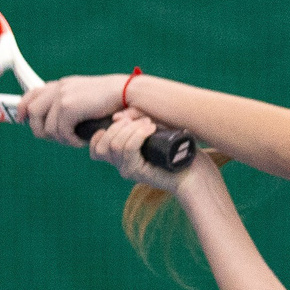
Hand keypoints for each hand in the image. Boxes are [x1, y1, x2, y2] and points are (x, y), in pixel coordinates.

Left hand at [19, 73, 128, 143]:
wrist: (125, 93)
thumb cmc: (111, 100)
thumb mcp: (85, 99)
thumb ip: (69, 104)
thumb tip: (54, 122)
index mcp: (62, 85)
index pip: (32, 94)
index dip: (23, 108)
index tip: (22, 120)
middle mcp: (59, 88)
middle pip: (32, 112)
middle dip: (40, 130)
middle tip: (57, 139)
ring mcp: (62, 96)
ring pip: (47, 127)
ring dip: (60, 139)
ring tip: (75, 140)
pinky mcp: (68, 107)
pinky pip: (61, 132)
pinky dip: (71, 141)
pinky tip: (81, 140)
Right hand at [86, 107, 200, 191]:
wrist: (193, 171)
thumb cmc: (176, 150)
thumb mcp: (154, 129)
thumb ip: (136, 121)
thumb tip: (116, 117)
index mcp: (120, 156)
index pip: (96, 149)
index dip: (100, 133)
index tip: (122, 121)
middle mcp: (121, 165)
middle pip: (103, 144)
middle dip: (120, 126)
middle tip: (143, 120)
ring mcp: (128, 170)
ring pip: (115, 145)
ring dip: (131, 128)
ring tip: (150, 124)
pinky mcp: (138, 173)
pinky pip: (129, 150)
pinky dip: (138, 135)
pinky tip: (150, 129)